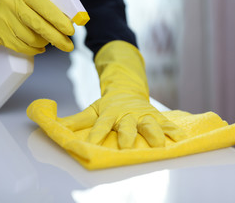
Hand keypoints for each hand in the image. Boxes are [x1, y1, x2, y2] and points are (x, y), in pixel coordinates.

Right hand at [0, 0, 73, 54]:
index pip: (45, 7)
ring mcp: (3, 20)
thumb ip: (44, 8)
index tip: (71, 31)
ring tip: (47, 43)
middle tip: (68, 46)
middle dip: (57, 38)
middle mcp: (11, 4)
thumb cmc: (15, 6)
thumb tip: (66, 25)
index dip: (59, 21)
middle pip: (39, 25)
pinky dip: (34, 50)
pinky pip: (23, 47)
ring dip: (44, 44)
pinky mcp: (0, 35)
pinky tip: (38, 48)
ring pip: (32, 39)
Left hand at [27, 41, 185, 148]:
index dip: (97, 133)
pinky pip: (164, 122)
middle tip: (127, 144)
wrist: (126, 90)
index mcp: (109, 112)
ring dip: (153, 133)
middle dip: (127, 134)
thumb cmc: (108, 105)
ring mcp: (141, 114)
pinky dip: (172, 130)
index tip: (93, 143)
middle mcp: (126, 113)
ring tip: (158, 144)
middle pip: (126, 124)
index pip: (101, 123)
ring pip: (148, 123)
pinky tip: (180, 138)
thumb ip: (75, 121)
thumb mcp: (91, 110)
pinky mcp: (154, 115)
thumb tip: (54, 127)